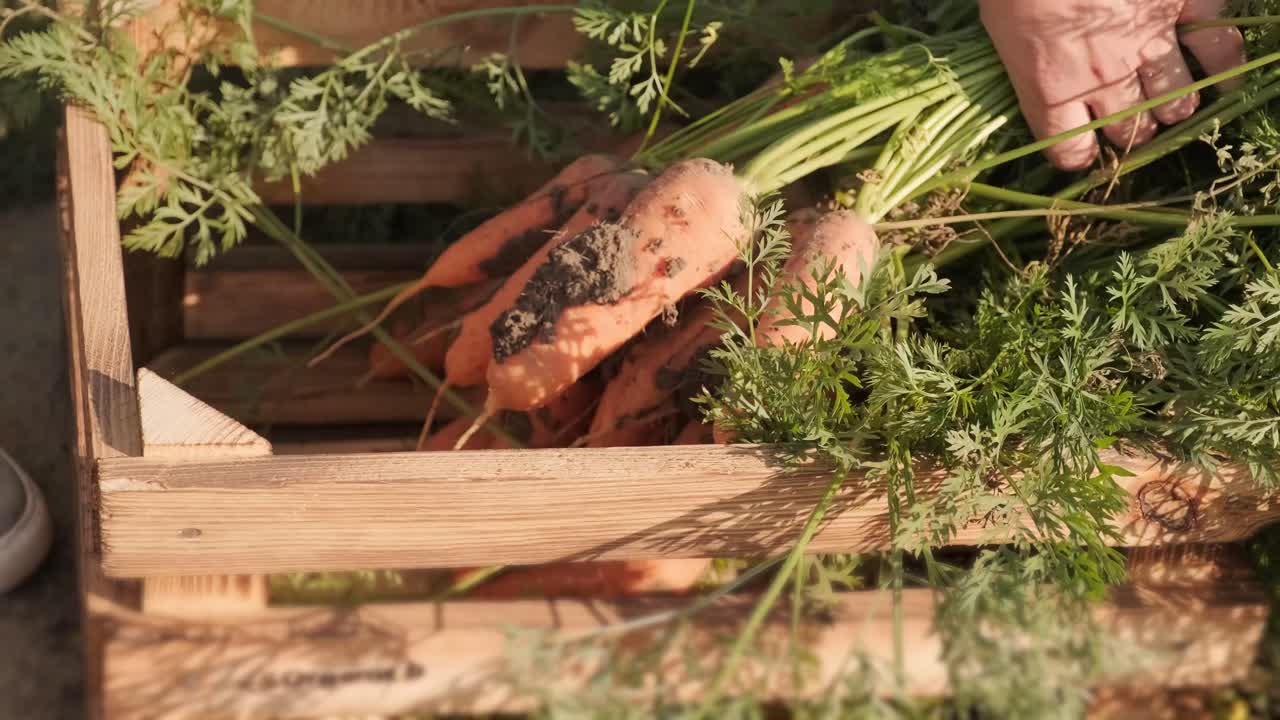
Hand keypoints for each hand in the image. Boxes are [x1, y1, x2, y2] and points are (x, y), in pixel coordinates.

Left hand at [978, 0, 1246, 169]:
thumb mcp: (999, 25)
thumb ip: (1024, 61)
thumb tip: (1034, 73)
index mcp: (1051, 89)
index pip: (1071, 152)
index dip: (1078, 157)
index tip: (1080, 155)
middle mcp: (1104, 81)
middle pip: (1129, 131)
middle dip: (1129, 135)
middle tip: (1128, 125)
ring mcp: (1151, 44)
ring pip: (1174, 102)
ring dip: (1171, 109)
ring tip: (1169, 107)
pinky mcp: (1187, 7)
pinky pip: (1219, 48)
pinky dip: (1225, 69)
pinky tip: (1227, 82)